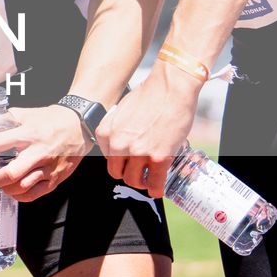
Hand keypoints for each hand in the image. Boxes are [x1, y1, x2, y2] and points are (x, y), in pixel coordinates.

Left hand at [0, 103, 89, 201]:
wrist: (81, 124)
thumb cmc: (53, 118)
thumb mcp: (28, 113)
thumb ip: (8, 118)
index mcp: (27, 134)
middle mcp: (37, 152)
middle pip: (10, 173)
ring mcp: (48, 167)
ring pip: (22, 187)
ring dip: (6, 189)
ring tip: (1, 184)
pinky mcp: (56, 178)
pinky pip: (36, 194)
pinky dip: (21, 196)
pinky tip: (15, 191)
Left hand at [95, 67, 197, 198]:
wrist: (170, 87)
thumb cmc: (149, 95)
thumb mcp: (122, 112)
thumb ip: (118, 129)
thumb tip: (123, 143)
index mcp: (106, 132)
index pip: (107, 158)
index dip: (120, 161)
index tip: (128, 162)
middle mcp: (118, 144)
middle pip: (117, 172)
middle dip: (128, 174)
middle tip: (139, 172)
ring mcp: (138, 152)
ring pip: (134, 180)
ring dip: (142, 182)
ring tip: (149, 178)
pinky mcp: (158, 157)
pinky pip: (154, 182)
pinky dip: (155, 188)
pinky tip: (157, 188)